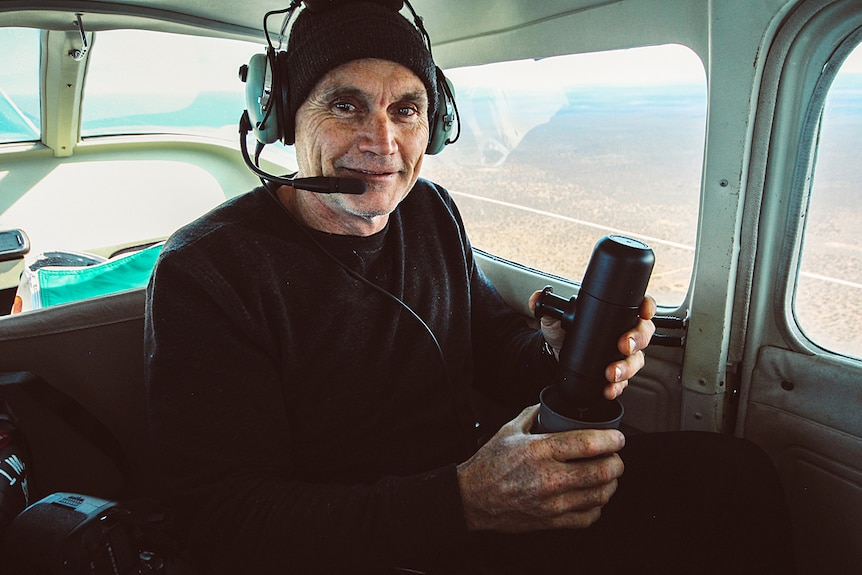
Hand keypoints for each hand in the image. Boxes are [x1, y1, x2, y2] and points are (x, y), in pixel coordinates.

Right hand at [456, 405, 624, 532]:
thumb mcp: (509, 430)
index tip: (617, 438)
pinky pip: (588, 517)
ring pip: (600, 495)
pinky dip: (597, 506)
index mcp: (540, 451)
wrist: (473, 498)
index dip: (611, 439)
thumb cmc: (490, 465)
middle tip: (615, 456)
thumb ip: (534, 414)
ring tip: (608, 475)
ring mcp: (552, 503)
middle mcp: (549, 477)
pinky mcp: (552, 521)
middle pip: (601, 471)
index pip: (588, 443)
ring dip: (611, 483)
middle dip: (616, 462)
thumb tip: (551, 405)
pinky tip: (594, 496)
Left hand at [528, 292, 656, 400]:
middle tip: (623, 346)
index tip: (644, 312)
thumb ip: (546, 307)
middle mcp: (624, 333)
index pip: (640, 306)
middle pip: (644, 334)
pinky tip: (609, 388)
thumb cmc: (563, 333)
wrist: (556, 357)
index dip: (647, 307)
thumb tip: (537, 298)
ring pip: (637, 360)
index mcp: (615, 315)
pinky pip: (625, 381)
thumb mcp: (554, 318)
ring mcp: (624, 355)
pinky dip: (618, 386)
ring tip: (611, 374)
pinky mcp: (618, 374)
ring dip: (626, 368)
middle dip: (636, 341)